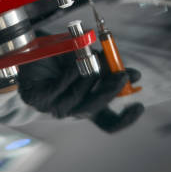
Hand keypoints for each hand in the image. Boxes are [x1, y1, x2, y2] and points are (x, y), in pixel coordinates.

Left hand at [18, 51, 143, 132]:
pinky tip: (76, 64)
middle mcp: (72, 110)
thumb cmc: (62, 55)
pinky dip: (71, 75)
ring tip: (94, 59)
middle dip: (110, 92)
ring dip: (90, 78)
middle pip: (96, 111)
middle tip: (121, 75)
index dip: (125, 120)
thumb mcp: (91, 61)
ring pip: (78, 99)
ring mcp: (54, 106)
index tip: (139, 105)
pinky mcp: (39, 98)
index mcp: (87, 105)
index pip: (108, 124)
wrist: (31, 47)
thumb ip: (110, 69)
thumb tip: (134, 76)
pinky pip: (60, 89)